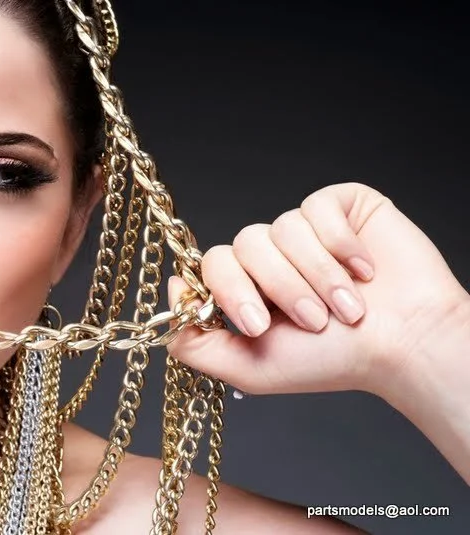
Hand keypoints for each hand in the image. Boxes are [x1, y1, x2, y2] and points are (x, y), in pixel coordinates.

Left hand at [167, 182, 469, 399]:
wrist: (405, 345)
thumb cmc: (333, 361)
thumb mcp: (249, 367)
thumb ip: (195, 342)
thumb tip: (172, 292)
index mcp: (248, 287)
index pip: (213, 265)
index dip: (231, 291)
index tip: (260, 324)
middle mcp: (271, 255)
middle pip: (243, 245)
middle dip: (280, 288)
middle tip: (313, 321)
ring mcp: (302, 229)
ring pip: (282, 229)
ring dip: (317, 276)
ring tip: (348, 307)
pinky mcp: (337, 207)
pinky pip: (316, 208)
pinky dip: (340, 245)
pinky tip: (364, 270)